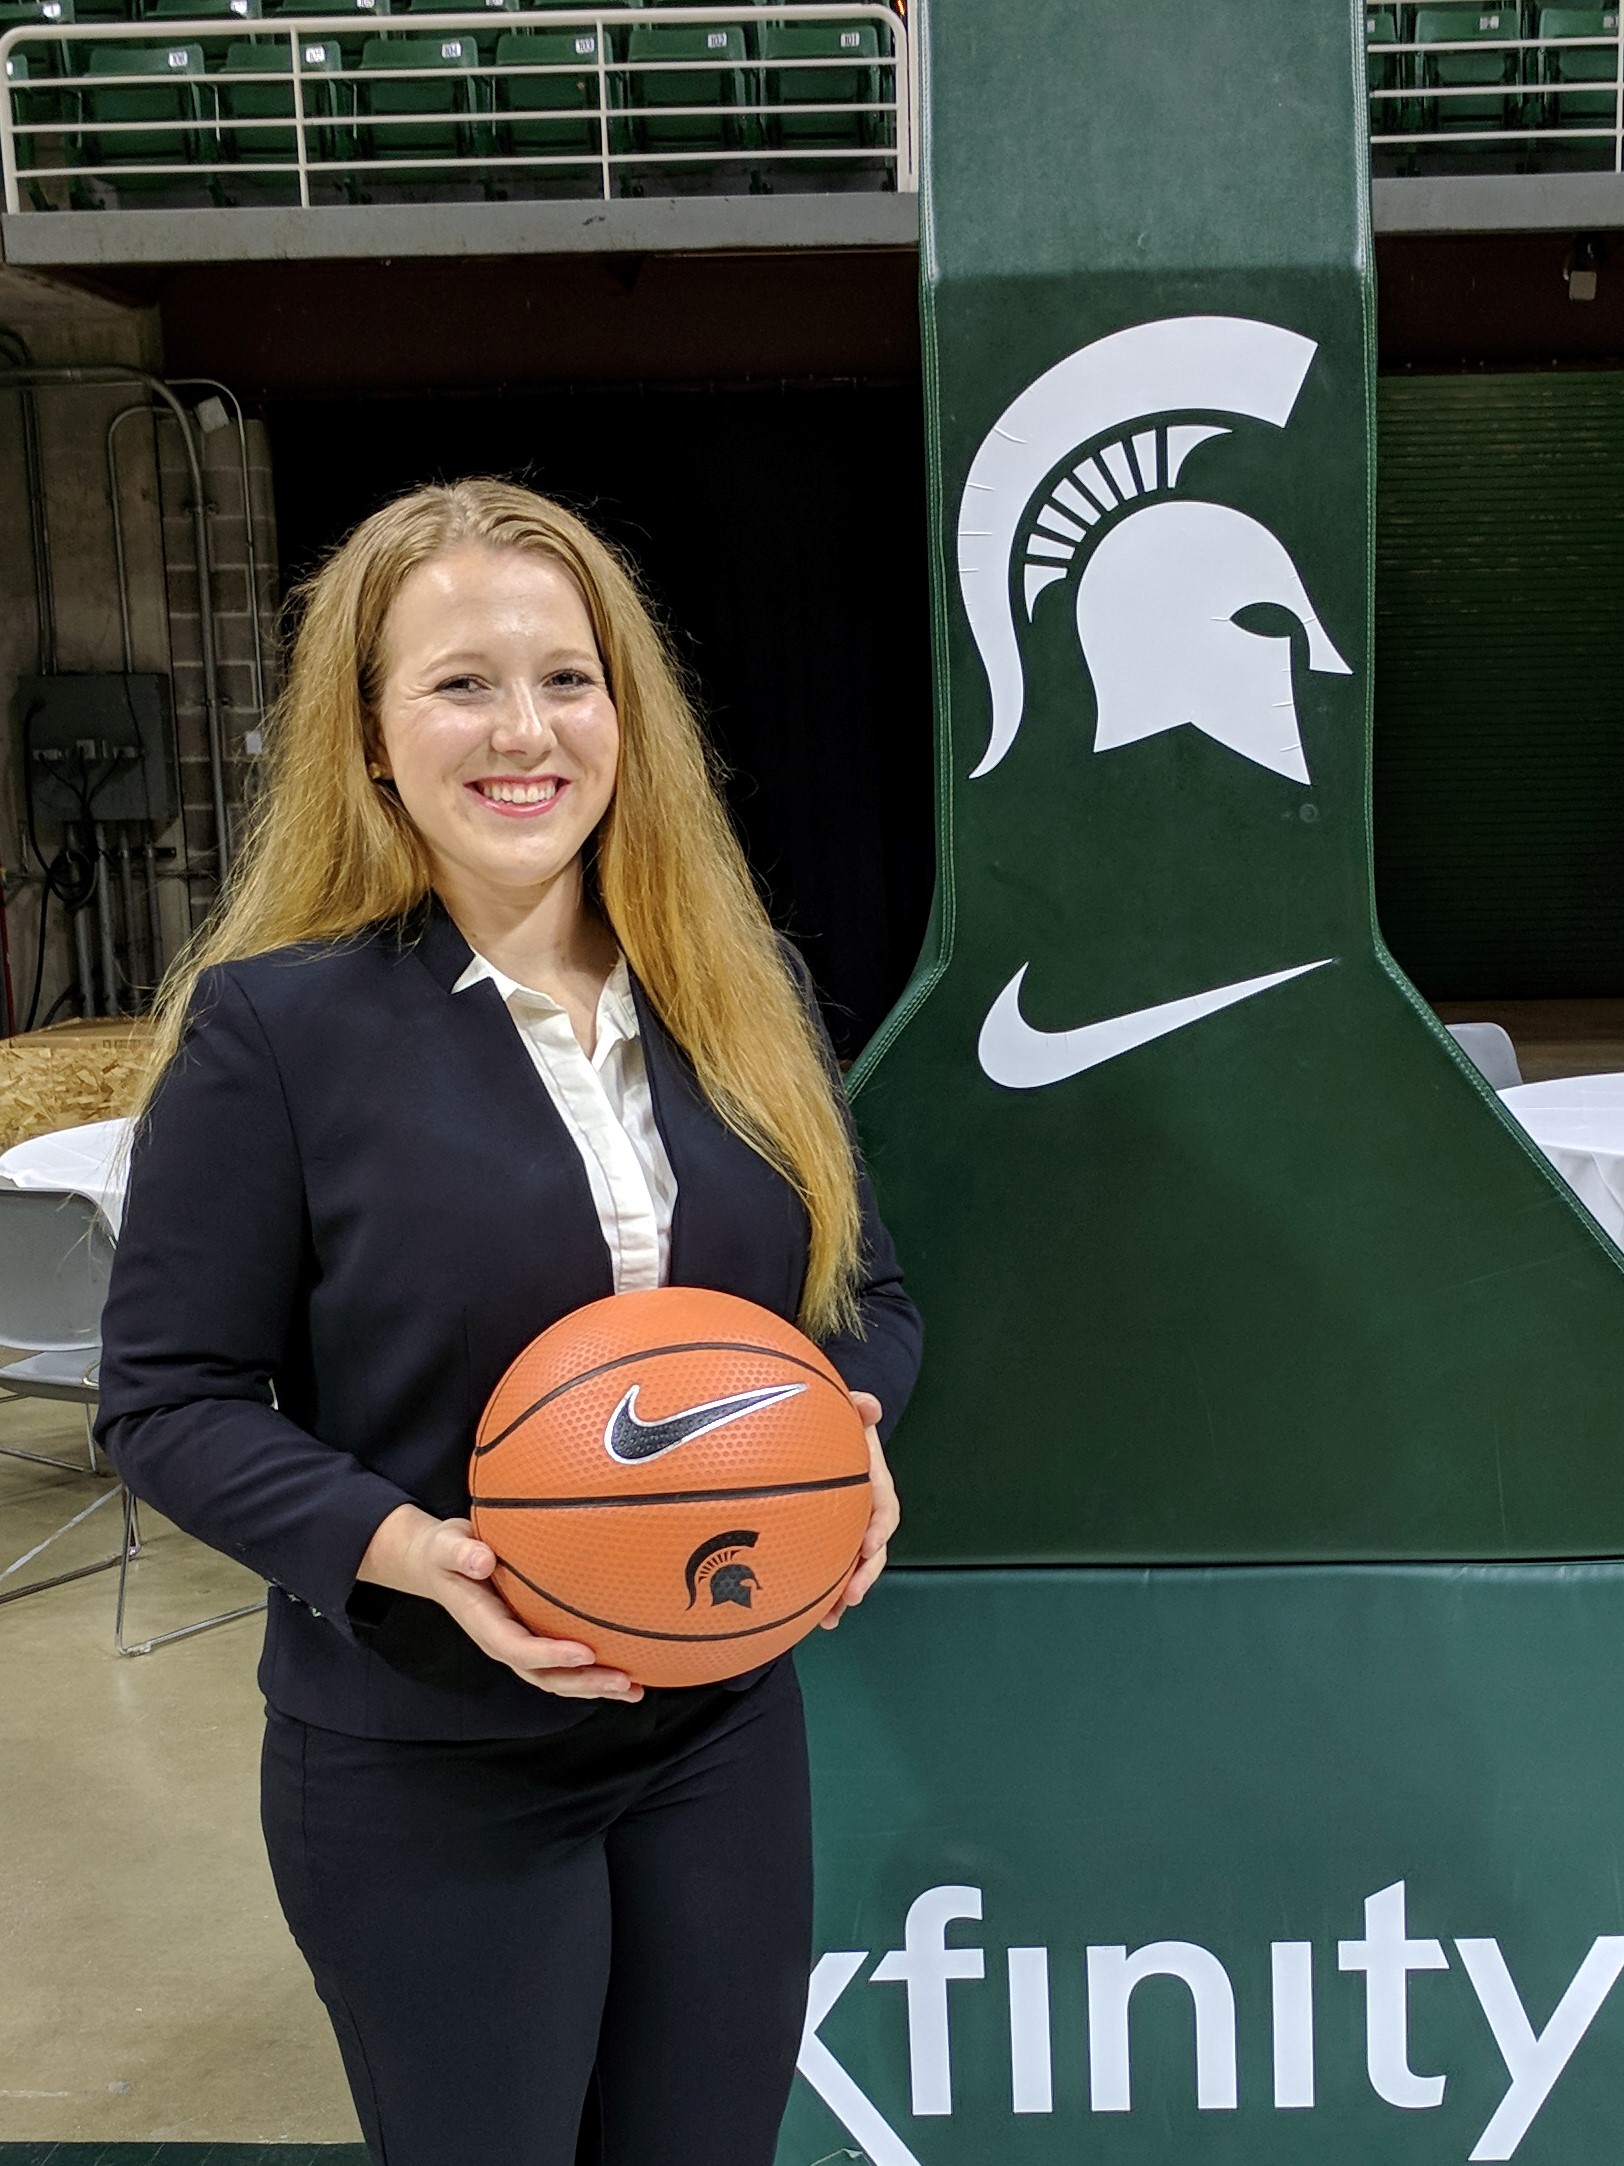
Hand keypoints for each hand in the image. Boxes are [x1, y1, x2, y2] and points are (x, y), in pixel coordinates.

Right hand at [356, 1503, 642, 1700]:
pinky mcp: (532, 1637)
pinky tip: (628, 1671)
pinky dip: (593, 1672)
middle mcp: (504, 1642)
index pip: (518, 1649)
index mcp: (485, 1624)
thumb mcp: (445, 1546)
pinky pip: (563, 1663)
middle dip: (584, 1682)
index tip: (585, 1652)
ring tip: (634, 1690)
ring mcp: (519, 1644)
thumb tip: (482, 1560)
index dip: (551, 1656)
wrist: (439, 1563)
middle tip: (624, 1681)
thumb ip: (461, 1553)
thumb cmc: (446, 1551)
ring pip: (558, 1678)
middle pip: (545, 1676)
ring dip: (595, 1686)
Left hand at [821, 1391, 898, 1629]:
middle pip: (873, 1550)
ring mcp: (849, 1532)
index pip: (884, 1509)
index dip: (879, 1528)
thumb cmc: (836, 1427)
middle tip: (850, 1595)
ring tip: (830, 1618)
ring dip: (844, 1593)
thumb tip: (870, 1404)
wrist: (824, 1439)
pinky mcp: (830, 1542)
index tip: (869, 1543)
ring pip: (854, 1568)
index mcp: (874, 1486)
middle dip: (865, 1574)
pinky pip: (832, 1571)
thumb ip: (857, 1408)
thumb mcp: (847, 1412)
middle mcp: (866, 1515)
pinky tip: (812, 1619)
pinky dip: (824, 1595)